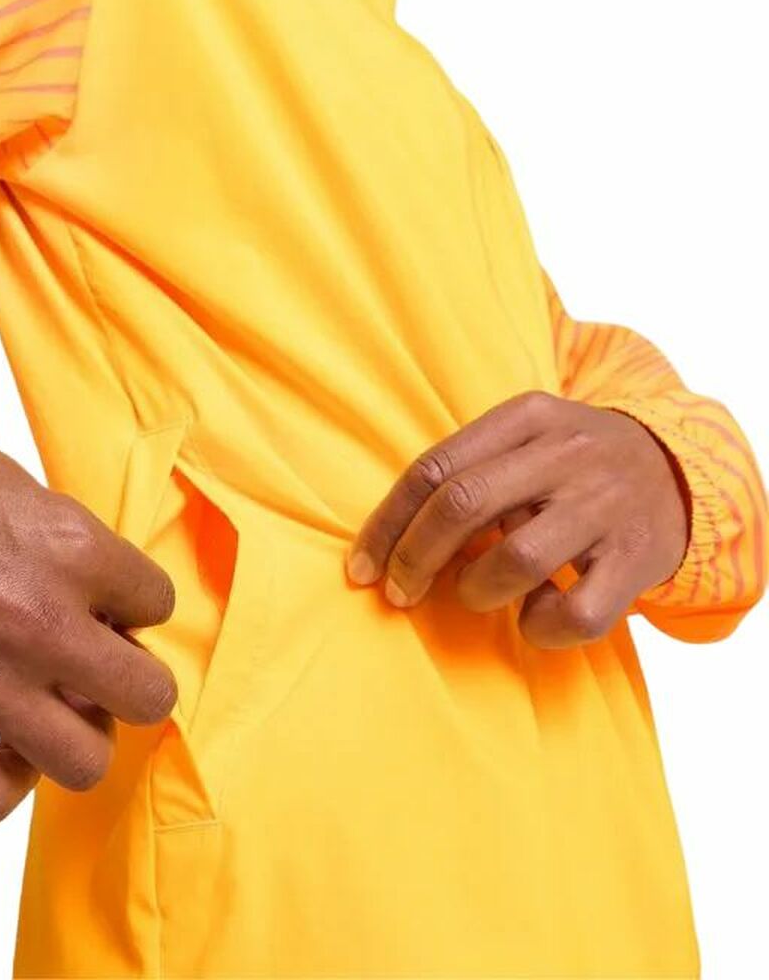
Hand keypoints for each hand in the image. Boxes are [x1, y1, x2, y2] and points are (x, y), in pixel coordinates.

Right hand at [0, 435, 177, 823]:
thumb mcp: (26, 495)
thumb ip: (78, 555)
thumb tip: (109, 609)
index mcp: (75, 552)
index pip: (158, 603)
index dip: (134, 606)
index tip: (105, 606)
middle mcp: (43, 624)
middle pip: (149, 695)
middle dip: (132, 682)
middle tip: (100, 670)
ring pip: (87, 762)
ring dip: (78, 738)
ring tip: (54, 711)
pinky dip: (5, 780)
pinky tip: (0, 744)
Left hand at [345, 390, 689, 647]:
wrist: (681, 472)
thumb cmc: (570, 465)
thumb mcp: (525, 438)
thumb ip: (467, 470)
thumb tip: (390, 540)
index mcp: (527, 417)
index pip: (434, 469)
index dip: (387, 524)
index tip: (362, 567)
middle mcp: (567, 454)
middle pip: (463, 506)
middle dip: (414, 559)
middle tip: (399, 593)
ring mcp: (606, 505)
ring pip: (515, 560)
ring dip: (476, 591)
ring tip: (477, 593)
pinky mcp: (639, 559)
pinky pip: (577, 613)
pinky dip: (540, 626)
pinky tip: (535, 612)